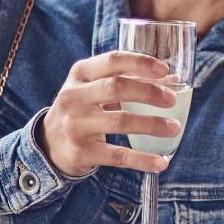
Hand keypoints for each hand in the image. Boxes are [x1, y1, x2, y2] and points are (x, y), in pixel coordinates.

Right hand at [41, 52, 179, 176]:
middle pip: (117, 88)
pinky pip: (117, 155)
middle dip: (149, 93)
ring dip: (152, 125)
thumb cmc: (83, 108)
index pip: (112, 61)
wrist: (48, 144)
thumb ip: (133, 81)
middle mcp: (73, 97)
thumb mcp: (97, 88)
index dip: (140, 63)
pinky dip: (142, 159)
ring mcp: (75, 126)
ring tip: (175, 128)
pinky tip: (162, 162)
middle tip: (172, 100)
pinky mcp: (80, 152)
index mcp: (80, 74)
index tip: (164, 69)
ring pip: (120, 122)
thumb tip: (175, 80)